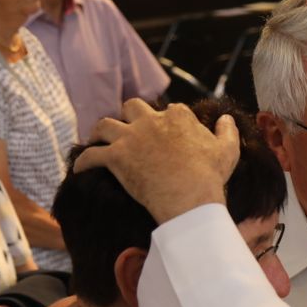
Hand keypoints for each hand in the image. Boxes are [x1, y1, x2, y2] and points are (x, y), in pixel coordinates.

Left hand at [76, 100, 239, 222]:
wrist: (190, 200)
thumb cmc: (210, 177)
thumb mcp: (227, 151)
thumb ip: (227, 131)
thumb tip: (226, 118)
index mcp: (178, 116)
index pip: (169, 109)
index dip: (166, 120)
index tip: (165, 131)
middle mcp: (151, 121)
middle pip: (132, 107)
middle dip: (129, 115)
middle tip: (129, 129)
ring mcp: (131, 138)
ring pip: (104, 124)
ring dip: (100, 132)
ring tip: (97, 139)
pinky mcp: (116, 158)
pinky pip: (91, 156)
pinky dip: (83, 162)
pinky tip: (79, 168)